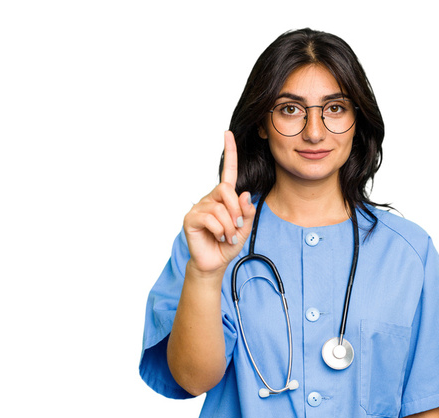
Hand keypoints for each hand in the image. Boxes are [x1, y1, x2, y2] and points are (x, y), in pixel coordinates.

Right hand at [183, 131, 254, 274]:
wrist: (214, 263)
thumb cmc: (228, 243)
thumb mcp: (244, 228)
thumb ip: (247, 212)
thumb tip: (245, 194)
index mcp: (225, 197)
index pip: (228, 171)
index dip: (229, 152)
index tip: (228, 134)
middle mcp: (211, 198)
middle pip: (226, 190)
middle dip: (236, 210)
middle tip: (237, 228)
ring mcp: (199, 207)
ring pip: (220, 208)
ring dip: (229, 227)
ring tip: (227, 237)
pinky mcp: (191, 219)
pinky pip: (210, 219)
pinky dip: (220, 230)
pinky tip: (218, 237)